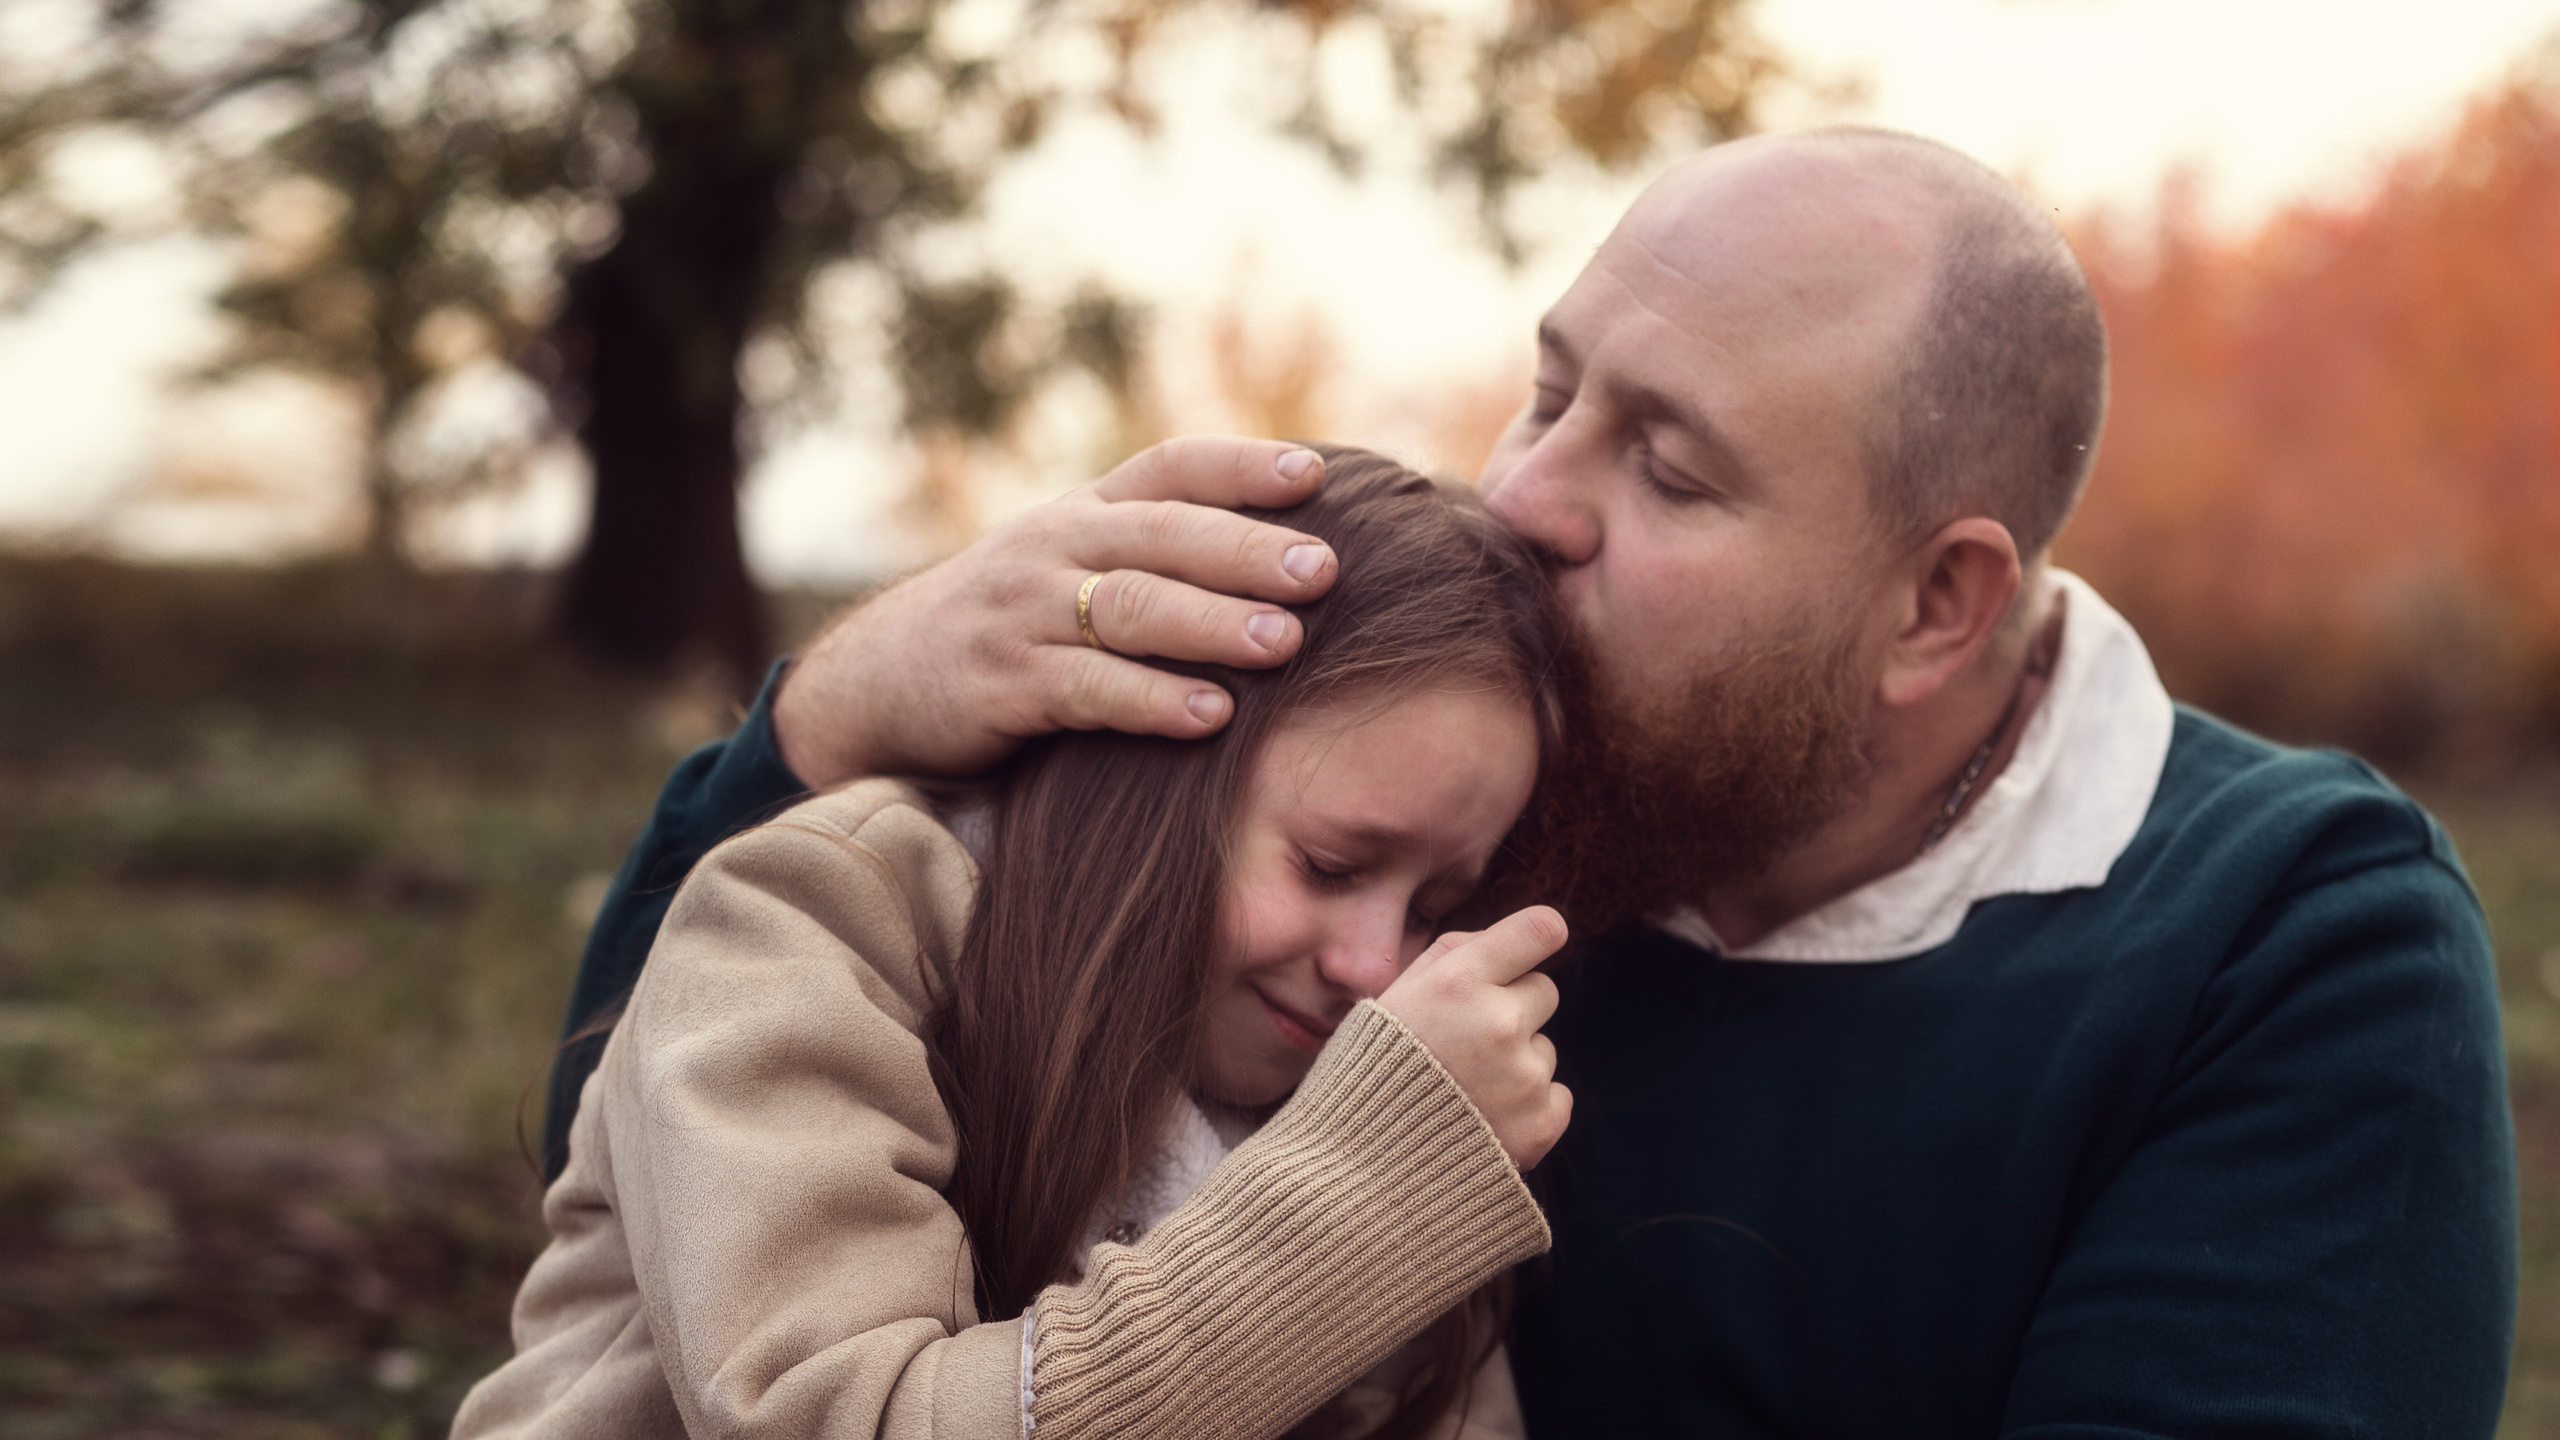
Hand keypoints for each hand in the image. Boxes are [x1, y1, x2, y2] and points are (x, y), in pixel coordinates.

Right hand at [774, 438, 1338, 784]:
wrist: (874, 683)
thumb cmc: (1007, 628)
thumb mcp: (1067, 568)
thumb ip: (1152, 557)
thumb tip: (1287, 565)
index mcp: (1084, 512)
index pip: (1170, 466)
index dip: (1242, 464)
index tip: (1314, 473)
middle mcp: (1054, 547)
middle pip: (1162, 533)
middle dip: (1247, 550)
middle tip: (1324, 571)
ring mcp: (1023, 613)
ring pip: (1128, 606)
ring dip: (1210, 623)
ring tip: (1282, 642)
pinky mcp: (1001, 684)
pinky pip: (1087, 689)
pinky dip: (1152, 701)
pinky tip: (1211, 715)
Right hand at [1379, 906, 1573, 1169]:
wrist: (1355, 1171)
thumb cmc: (1370, 1072)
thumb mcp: (1395, 994)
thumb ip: (1454, 955)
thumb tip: (1512, 941)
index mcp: (1458, 980)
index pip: (1541, 929)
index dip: (1537, 939)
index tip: (1529, 950)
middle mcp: (1497, 1022)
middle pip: (1544, 991)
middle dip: (1513, 1009)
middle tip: (1465, 1043)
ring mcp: (1522, 1076)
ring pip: (1544, 1049)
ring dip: (1514, 1064)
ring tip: (1462, 1093)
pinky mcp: (1539, 1125)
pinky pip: (1557, 1096)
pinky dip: (1528, 1108)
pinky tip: (1482, 1121)